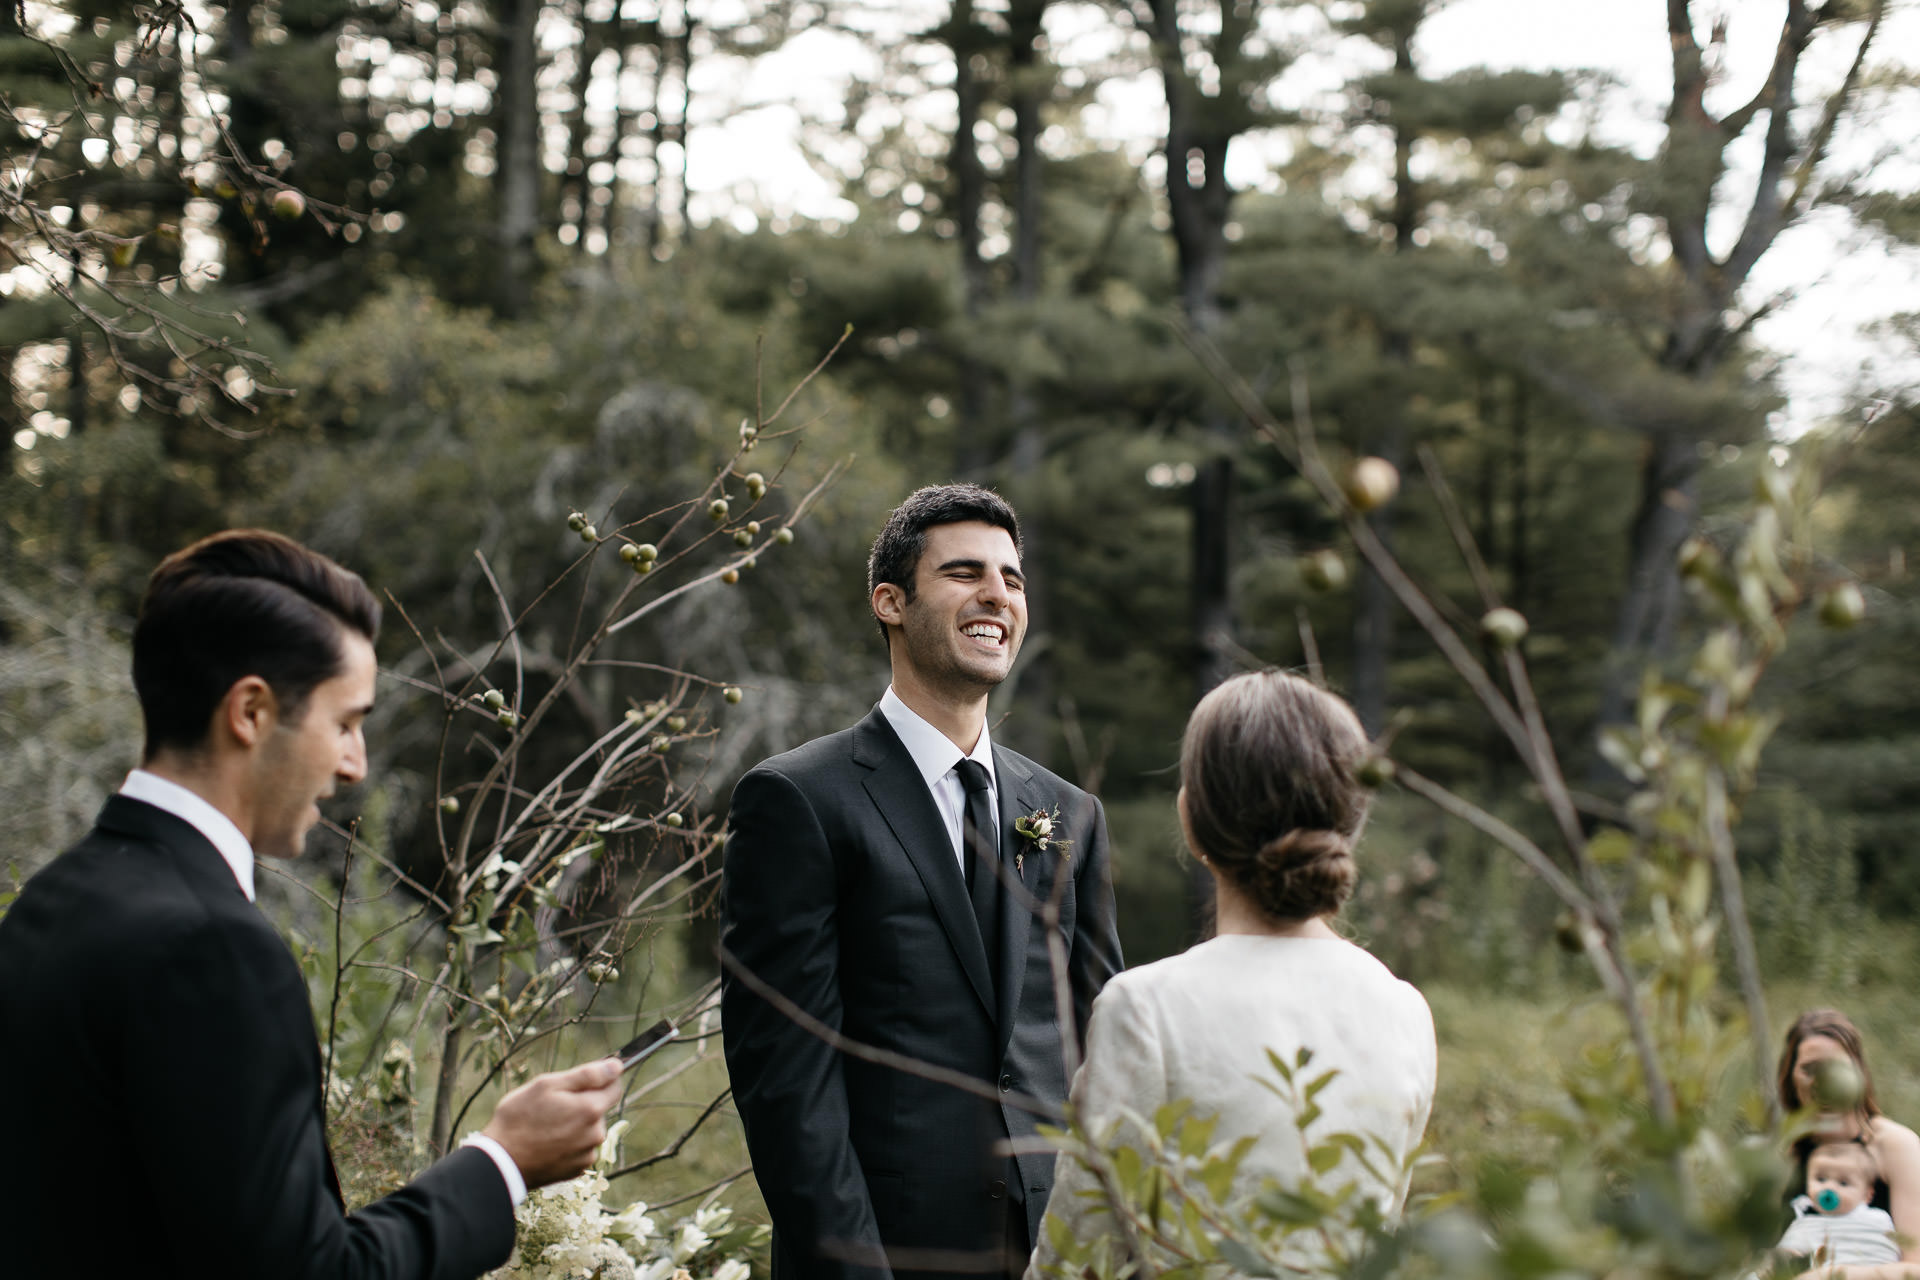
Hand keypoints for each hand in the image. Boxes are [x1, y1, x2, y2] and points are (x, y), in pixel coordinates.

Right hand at [481, 1057, 623, 1188]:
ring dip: (575, 1124)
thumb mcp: (547, 1085)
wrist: (501, 1163)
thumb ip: (586, 1074)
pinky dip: (569, 1143)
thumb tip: (616, 1066)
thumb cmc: (519, 1119)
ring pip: (589, 1129)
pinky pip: (580, 1148)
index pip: (615, 1086)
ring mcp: (587, 1154)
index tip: (582, 1080)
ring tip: (545, 1126)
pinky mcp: (577, 1170)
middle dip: (582, 1102)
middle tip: (551, 1105)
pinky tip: (547, 1143)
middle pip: (599, 1108)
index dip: (601, 1079)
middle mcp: (596, 1134)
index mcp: (591, 1109)